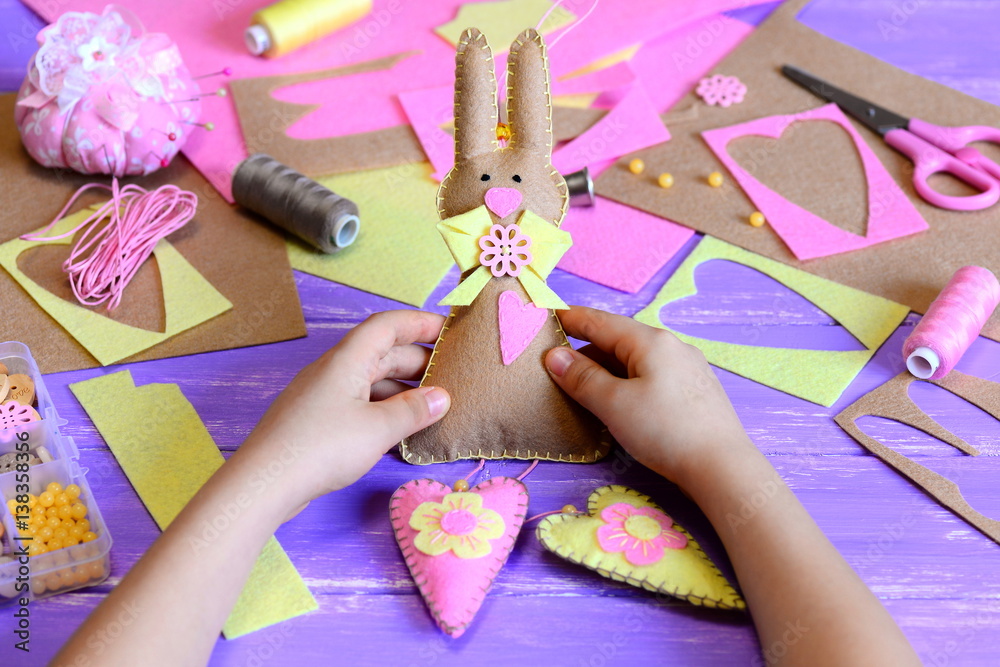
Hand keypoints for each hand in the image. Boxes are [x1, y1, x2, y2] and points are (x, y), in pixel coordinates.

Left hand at [240, 310, 449, 513]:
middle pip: (382, 354)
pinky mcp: (317, 422)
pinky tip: (401, 431)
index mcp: (347, 360)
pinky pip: (359, 405)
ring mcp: (323, 397)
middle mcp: (334, 371)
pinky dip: (384, 411)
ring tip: (434, 406)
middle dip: (418, 362)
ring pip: (371, 382)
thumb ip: (413, 410)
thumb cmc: (321, 447)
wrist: (264, 482)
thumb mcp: (378, 428)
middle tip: (452, 375)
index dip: (419, 323)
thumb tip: (442, 397)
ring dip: (402, 390)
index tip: (450, 329)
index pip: (387, 326)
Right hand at [544, 306, 752, 487]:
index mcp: (651, 341)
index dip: (570, 319)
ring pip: (636, 360)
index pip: (600, 321)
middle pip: (618, 340)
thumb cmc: (665, 431)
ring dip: (606, 369)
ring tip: (582, 386)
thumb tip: (555, 356)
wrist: (722, 467)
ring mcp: (687, 368)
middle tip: (556, 364)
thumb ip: (581, 378)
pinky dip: (627, 381)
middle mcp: (672, 347)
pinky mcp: (695, 391)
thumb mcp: (613, 404)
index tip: (546, 316)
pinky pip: (651, 376)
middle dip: (586, 349)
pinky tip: (620, 401)